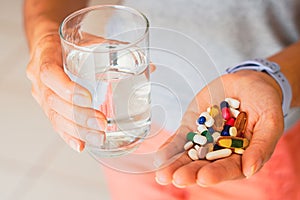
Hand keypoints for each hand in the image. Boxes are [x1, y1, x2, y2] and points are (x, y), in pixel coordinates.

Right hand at [26, 33, 106, 151]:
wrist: (48, 44)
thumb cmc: (70, 42)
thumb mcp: (88, 39)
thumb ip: (116, 49)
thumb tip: (151, 66)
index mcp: (46, 54)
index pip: (49, 72)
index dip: (67, 87)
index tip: (89, 98)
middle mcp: (40, 77)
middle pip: (53, 101)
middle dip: (79, 115)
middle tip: (102, 123)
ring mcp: (41, 94)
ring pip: (54, 116)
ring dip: (77, 129)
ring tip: (98, 137)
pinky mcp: (47, 107)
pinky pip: (55, 123)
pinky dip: (69, 135)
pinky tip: (81, 145)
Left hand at [155, 70, 283, 186]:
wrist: (247, 83)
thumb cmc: (264, 103)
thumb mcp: (270, 121)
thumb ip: (261, 145)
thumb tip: (250, 170)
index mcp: (241, 155)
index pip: (229, 168)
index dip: (217, 174)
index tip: (204, 178)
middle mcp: (220, 152)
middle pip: (204, 165)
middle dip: (190, 173)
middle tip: (177, 179)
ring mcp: (204, 140)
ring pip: (188, 156)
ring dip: (175, 165)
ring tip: (163, 175)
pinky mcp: (192, 128)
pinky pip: (179, 140)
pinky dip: (169, 148)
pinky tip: (159, 156)